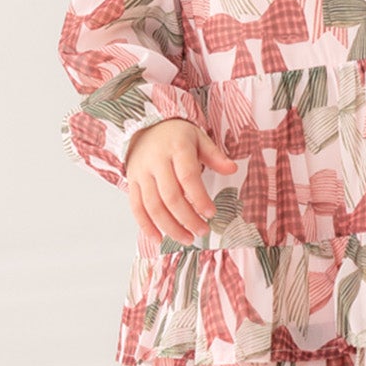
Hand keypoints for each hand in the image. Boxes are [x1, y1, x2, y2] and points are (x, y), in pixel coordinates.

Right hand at [125, 119, 237, 244]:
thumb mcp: (199, 138)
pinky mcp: (132, 183)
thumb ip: (215, 156)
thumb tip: (233, 169)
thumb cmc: (176, 136)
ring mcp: (141, 173)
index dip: (199, 198)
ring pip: (153, 206)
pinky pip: (136, 208)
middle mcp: (156, 161)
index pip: (188, 177)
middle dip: (187, 218)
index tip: (211, 213)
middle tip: (202, 231)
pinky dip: (146, 226)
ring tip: (187, 238)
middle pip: (170, 196)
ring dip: (170, 226)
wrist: (146, 127)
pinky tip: (159, 239)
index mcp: (176, 148)